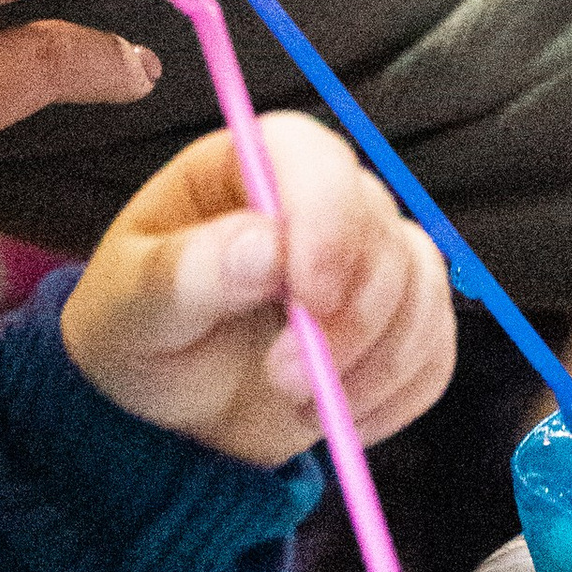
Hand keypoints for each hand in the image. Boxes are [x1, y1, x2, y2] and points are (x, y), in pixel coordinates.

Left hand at [60, 115, 453, 468]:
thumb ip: (185, 273)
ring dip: (374, 361)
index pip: (309, 155)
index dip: (325, 217)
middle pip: (377, 225)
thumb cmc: (141, 334)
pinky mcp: (399, 315)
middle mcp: (318, 195)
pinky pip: (437, 342)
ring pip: (421, 283)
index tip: (310, 298)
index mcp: (246, 167)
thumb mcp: (133, 309)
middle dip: (347, 317)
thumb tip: (263, 246)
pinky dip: (398, 390)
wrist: (172, 409)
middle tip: (285, 380)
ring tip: (300, 405)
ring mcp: (367, 253)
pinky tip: (341, 415)